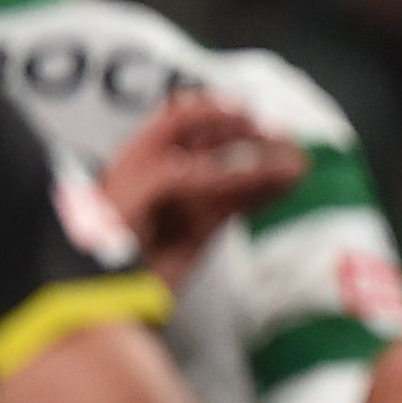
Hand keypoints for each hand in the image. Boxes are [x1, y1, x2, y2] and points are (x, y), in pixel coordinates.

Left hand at [100, 94, 306, 285]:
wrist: (102, 292)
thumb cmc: (105, 237)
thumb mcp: (137, 192)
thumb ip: (183, 174)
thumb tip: (230, 167)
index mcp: (140, 156)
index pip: (181, 119)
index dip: (214, 111)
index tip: (245, 114)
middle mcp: (165, 175)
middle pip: (216, 144)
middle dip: (251, 139)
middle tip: (284, 141)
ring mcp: (186, 202)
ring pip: (235, 175)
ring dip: (267, 167)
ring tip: (298, 165)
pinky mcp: (201, 230)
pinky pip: (239, 205)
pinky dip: (265, 194)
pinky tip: (287, 185)